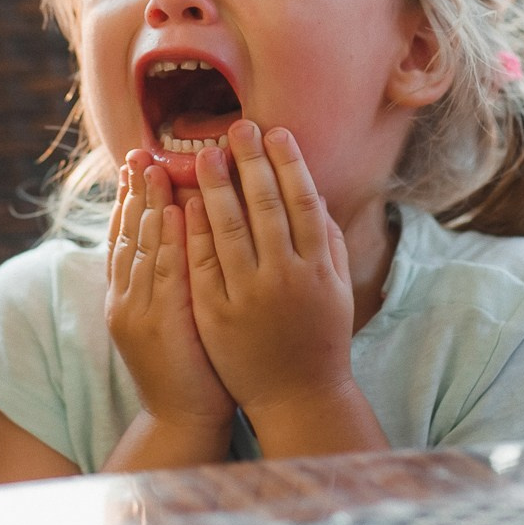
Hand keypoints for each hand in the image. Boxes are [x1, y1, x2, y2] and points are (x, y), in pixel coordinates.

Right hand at [106, 153, 234, 433]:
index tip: (134, 164)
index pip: (123, 237)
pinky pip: (163, 274)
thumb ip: (170, 278)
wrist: (183, 421)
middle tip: (139, 151)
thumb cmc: (190, 367)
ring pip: (141, 247)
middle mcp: (124, 299)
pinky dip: (167, 241)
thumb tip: (180, 234)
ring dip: (147, 204)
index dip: (127, 199)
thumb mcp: (171, 316)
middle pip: (126, 234)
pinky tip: (174, 212)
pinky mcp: (157, 326)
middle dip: (133, 191)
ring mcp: (137, 312)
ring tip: (154, 166)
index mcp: (125, 296)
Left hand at [183, 121, 357, 421]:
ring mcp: (248, 296)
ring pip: (229, 229)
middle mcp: (286, 278)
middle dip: (251, 162)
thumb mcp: (337, 287)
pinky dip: (194, 230)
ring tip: (204, 154)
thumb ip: (329, 240)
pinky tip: (186, 202)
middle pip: (266, 206)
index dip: (289, 163)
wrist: (297, 397)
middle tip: (237, 127)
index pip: (303, 201)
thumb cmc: (320, 335)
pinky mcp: (216, 314)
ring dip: (216, 187)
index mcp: (319, 267)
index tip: (275, 132)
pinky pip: (202, 263)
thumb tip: (314, 190)